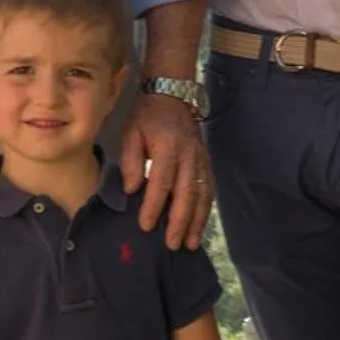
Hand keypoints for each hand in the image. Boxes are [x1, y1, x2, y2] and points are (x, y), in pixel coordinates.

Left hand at [120, 92, 212, 249]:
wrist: (172, 95)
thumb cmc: (147, 117)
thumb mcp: (130, 132)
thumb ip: (130, 161)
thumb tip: (131, 189)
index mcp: (167, 146)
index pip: (162, 181)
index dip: (154, 205)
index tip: (146, 226)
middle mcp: (188, 155)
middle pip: (186, 192)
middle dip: (180, 221)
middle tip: (172, 244)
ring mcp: (201, 159)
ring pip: (202, 194)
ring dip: (197, 220)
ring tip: (190, 243)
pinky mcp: (206, 162)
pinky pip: (208, 188)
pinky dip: (205, 209)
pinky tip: (200, 225)